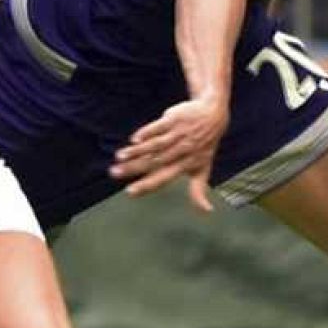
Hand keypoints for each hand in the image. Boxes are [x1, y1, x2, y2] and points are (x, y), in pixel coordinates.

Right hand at [111, 96, 228, 213]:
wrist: (212, 115)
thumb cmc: (205, 146)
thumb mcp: (203, 169)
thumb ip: (198, 191)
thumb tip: (207, 212)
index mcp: (185, 164)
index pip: (164, 177)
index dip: (147, 185)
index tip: (130, 192)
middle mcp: (180, 150)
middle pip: (154, 161)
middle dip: (134, 168)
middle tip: (114, 173)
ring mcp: (177, 134)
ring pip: (154, 144)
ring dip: (136, 151)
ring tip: (119, 157)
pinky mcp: (173, 119)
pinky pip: (158, 126)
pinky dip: (146, 132)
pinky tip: (134, 140)